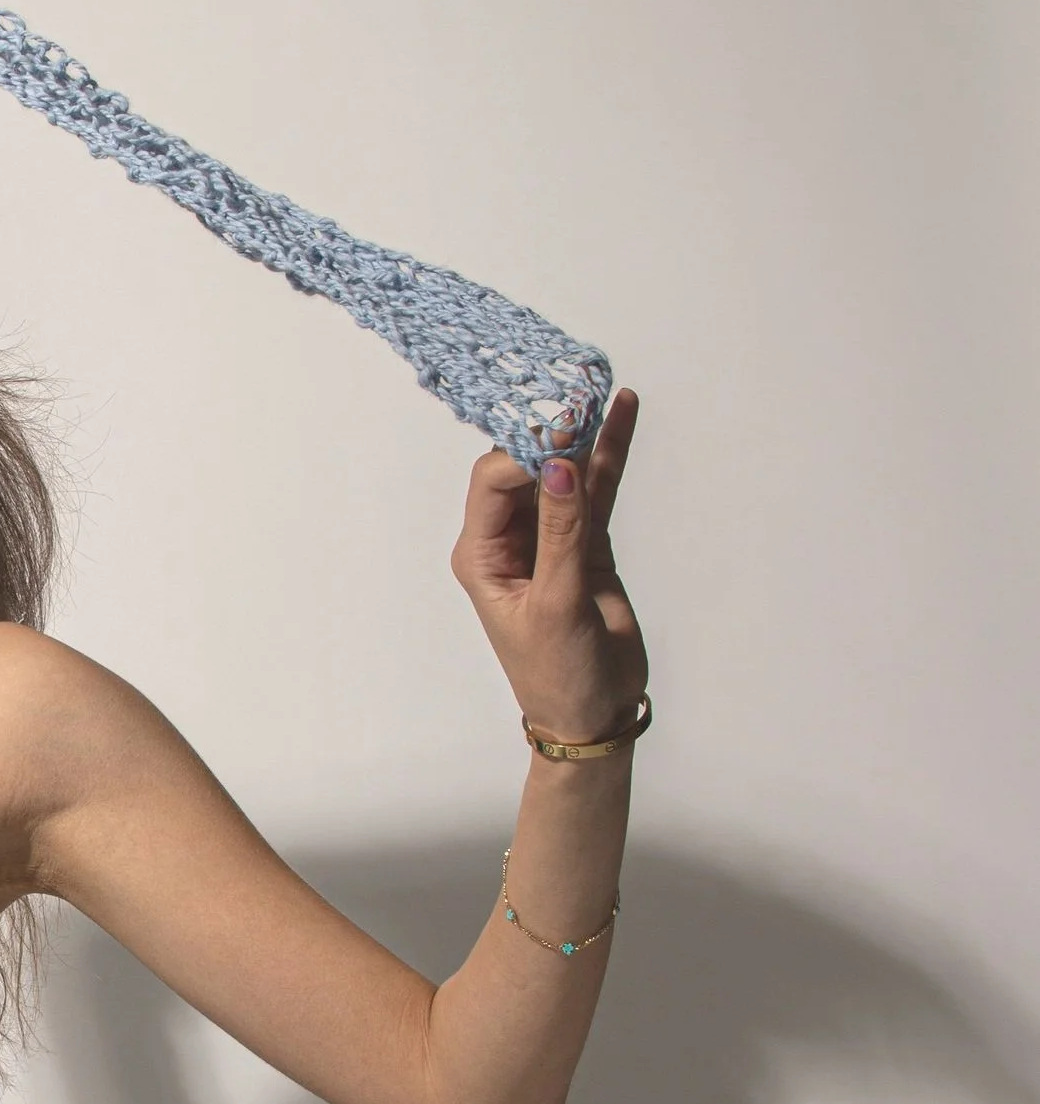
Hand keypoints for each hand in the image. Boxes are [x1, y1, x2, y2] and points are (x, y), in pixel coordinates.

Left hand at [450, 389, 646, 739]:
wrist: (592, 712)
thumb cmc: (558, 673)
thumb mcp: (556, 604)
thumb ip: (561, 534)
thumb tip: (559, 467)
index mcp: (482, 555)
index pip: (492, 483)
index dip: (525, 454)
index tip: (564, 437)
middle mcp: (510, 539)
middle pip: (526, 467)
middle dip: (550, 434)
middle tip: (582, 400)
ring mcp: (550, 538)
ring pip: (567, 473)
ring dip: (584, 435)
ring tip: (602, 390)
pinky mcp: (587, 544)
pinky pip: (598, 491)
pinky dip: (609, 455)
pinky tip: (621, 413)